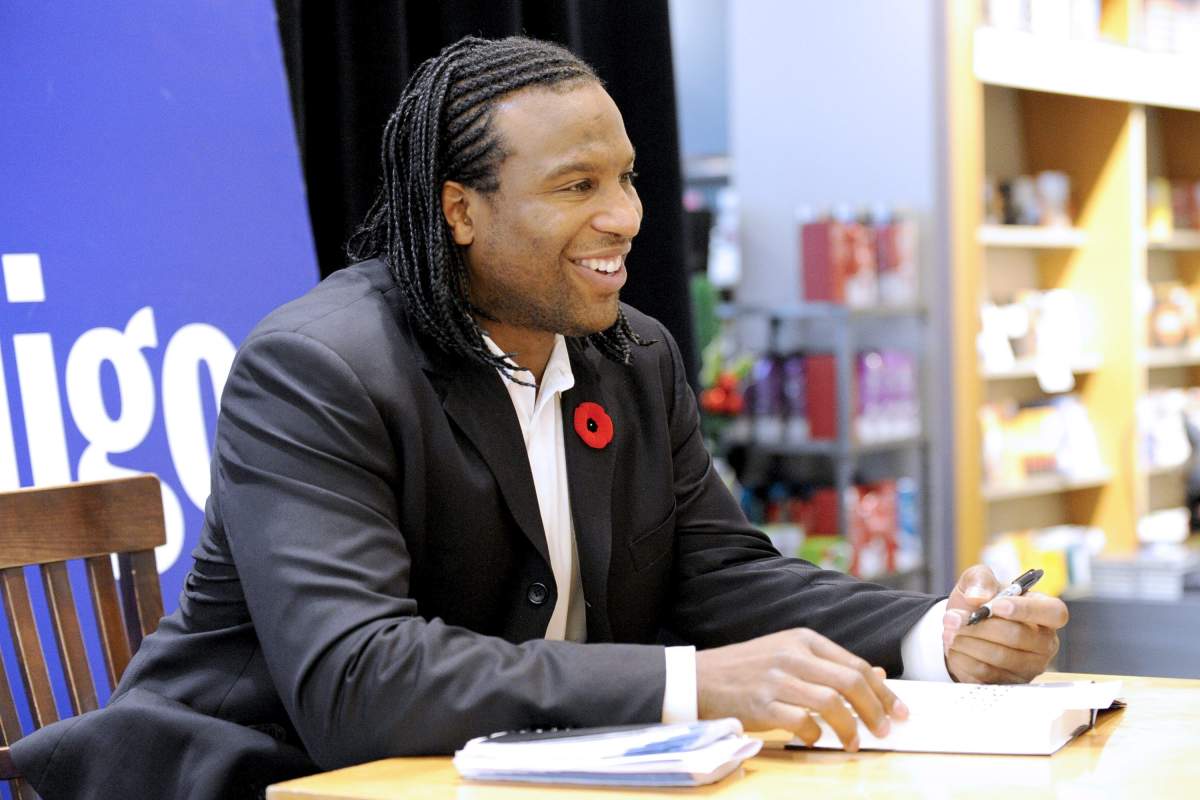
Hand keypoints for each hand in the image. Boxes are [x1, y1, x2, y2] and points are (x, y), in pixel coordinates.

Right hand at [695, 628, 906, 751]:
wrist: (699, 678)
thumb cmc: (747, 669)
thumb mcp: (789, 655)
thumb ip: (830, 665)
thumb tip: (877, 675)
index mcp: (802, 639)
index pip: (855, 665)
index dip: (883, 691)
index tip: (899, 711)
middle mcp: (792, 655)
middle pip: (850, 682)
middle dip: (875, 710)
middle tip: (883, 730)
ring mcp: (776, 679)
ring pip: (831, 703)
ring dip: (850, 728)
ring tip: (854, 742)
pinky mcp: (760, 704)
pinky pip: (801, 722)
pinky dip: (815, 734)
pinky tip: (815, 739)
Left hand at [943, 565, 1067, 682]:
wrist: (961, 628)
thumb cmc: (978, 601)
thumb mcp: (977, 580)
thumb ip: (980, 579)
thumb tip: (978, 597)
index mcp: (1045, 611)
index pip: (1054, 613)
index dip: (1025, 610)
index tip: (995, 606)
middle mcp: (1044, 642)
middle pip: (1018, 636)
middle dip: (979, 626)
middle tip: (953, 618)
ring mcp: (1029, 666)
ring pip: (999, 656)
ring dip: (967, 641)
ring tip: (949, 630)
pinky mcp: (1009, 683)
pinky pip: (986, 674)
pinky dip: (963, 658)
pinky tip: (954, 647)